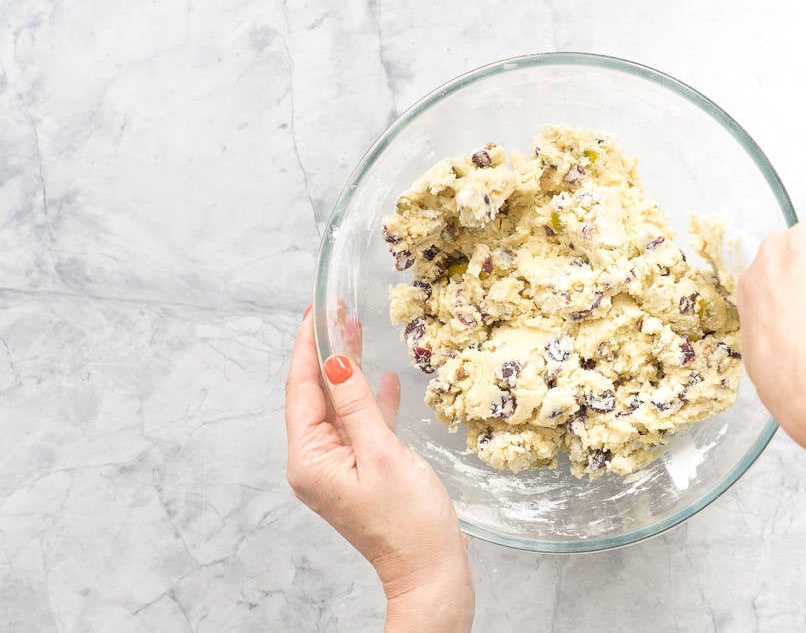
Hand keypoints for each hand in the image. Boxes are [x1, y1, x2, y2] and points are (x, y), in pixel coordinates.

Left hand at [285, 306, 473, 631]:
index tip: (316, 309)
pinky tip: (383, 380)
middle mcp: (314, 462)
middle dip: (326, 352)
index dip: (308, 346)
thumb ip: (357, 405)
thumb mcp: (382, 453)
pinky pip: (359, 427)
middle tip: (338, 310)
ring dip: (348, 372)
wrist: (429, 570)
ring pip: (338, 407)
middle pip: (315, 395)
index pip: (301, 389)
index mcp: (310, 458)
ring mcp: (336, 469)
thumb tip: (336, 360)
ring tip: (357, 330)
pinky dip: (369, 402)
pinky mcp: (359, 474)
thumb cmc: (408, 520)